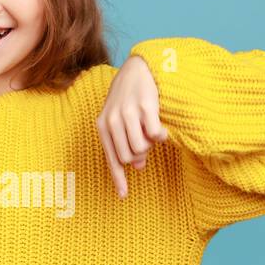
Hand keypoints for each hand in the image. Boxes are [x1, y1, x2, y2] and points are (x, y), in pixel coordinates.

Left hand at [97, 54, 168, 197]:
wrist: (139, 68)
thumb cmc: (129, 98)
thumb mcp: (121, 121)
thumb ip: (126, 143)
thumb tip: (138, 166)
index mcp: (103, 125)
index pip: (111, 159)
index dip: (118, 179)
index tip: (123, 196)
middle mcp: (112, 120)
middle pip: (128, 157)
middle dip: (140, 155)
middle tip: (146, 142)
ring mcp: (128, 113)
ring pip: (141, 148)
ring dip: (150, 145)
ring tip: (151, 133)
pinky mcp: (145, 107)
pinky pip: (155, 135)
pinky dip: (160, 136)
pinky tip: (161, 129)